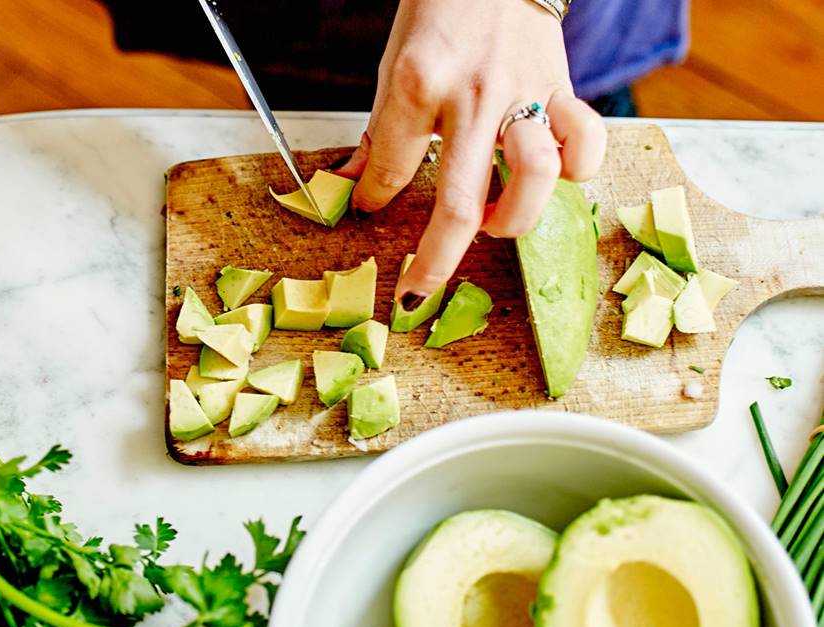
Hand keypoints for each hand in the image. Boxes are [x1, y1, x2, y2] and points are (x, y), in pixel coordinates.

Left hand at [332, 0, 605, 305]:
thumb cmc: (442, 8)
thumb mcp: (394, 63)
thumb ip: (381, 132)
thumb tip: (348, 184)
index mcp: (420, 84)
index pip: (392, 169)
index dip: (373, 200)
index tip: (368, 209)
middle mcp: (474, 97)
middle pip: (460, 204)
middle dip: (435, 262)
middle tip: (417, 290)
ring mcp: (524, 94)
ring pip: (533, 180)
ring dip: (511, 221)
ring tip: (491, 225)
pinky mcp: (563, 88)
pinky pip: (586, 144)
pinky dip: (576, 170)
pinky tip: (551, 177)